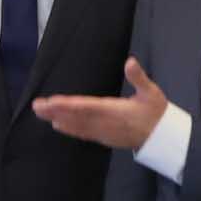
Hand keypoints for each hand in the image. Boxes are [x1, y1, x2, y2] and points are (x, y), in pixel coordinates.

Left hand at [34, 56, 171, 149]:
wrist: (163, 138)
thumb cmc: (157, 112)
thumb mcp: (152, 92)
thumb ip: (139, 78)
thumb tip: (130, 61)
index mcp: (115, 110)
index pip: (87, 107)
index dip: (68, 105)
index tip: (52, 101)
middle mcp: (105, 123)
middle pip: (76, 117)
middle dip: (56, 111)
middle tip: (37, 106)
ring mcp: (103, 132)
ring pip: (76, 126)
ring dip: (58, 119)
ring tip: (41, 113)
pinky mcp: (104, 138)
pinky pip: (82, 133)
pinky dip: (69, 129)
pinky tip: (57, 125)